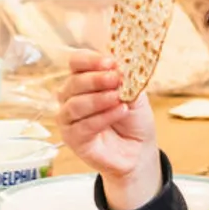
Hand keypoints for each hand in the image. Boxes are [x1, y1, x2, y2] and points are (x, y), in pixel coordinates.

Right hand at [56, 50, 161, 209]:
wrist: (139, 149)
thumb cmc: (133, 119)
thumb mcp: (134, 93)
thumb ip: (124, 80)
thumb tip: (117, 66)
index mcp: (84, 79)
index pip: (76, 62)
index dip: (90, 60)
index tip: (109, 62)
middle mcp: (71, 97)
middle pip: (73, 82)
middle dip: (96, 79)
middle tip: (116, 79)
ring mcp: (69, 119)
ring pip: (75, 105)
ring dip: (98, 99)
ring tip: (119, 98)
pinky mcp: (72, 139)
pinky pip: (82, 126)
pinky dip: (103, 118)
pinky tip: (119, 112)